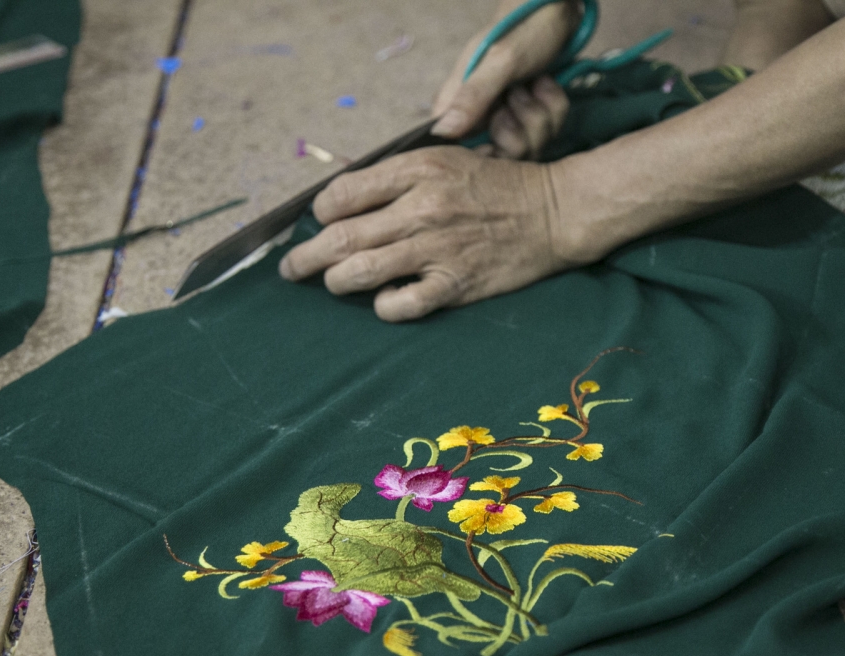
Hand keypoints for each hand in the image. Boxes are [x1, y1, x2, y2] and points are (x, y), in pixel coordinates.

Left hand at [278, 147, 582, 321]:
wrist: (553, 212)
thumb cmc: (495, 186)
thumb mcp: (445, 160)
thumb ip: (397, 177)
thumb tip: (345, 202)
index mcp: (416, 170)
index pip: (342, 194)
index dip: (321, 211)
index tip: (320, 221)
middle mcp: (421, 208)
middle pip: (339, 237)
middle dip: (305, 258)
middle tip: (291, 269)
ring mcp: (437, 249)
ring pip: (359, 272)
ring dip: (336, 282)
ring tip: (332, 284)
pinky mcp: (455, 285)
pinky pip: (400, 305)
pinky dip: (383, 306)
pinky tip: (384, 301)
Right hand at [432, 1, 576, 158]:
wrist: (556, 7)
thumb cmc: (522, 26)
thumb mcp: (499, 61)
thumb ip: (473, 96)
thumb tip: (443, 132)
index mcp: (459, 104)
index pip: (458, 150)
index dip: (484, 150)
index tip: (500, 131)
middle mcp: (481, 115)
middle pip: (499, 155)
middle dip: (521, 130)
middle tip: (521, 96)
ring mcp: (508, 116)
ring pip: (528, 147)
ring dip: (541, 115)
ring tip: (536, 84)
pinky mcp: (531, 115)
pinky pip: (547, 132)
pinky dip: (554, 107)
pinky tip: (547, 84)